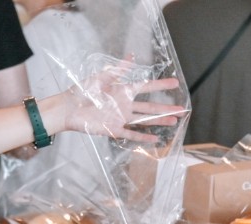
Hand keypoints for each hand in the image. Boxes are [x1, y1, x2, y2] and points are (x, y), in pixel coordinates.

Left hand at [60, 60, 183, 141]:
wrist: (68, 108)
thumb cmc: (82, 91)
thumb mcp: (101, 78)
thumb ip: (118, 70)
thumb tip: (132, 57)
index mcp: (123, 90)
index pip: (146, 87)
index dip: (160, 85)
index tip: (175, 83)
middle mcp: (125, 105)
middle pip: (150, 106)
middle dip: (166, 107)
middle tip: (182, 109)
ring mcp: (121, 118)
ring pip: (145, 120)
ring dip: (160, 121)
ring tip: (174, 121)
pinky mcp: (114, 130)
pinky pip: (132, 134)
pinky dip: (143, 137)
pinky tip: (155, 139)